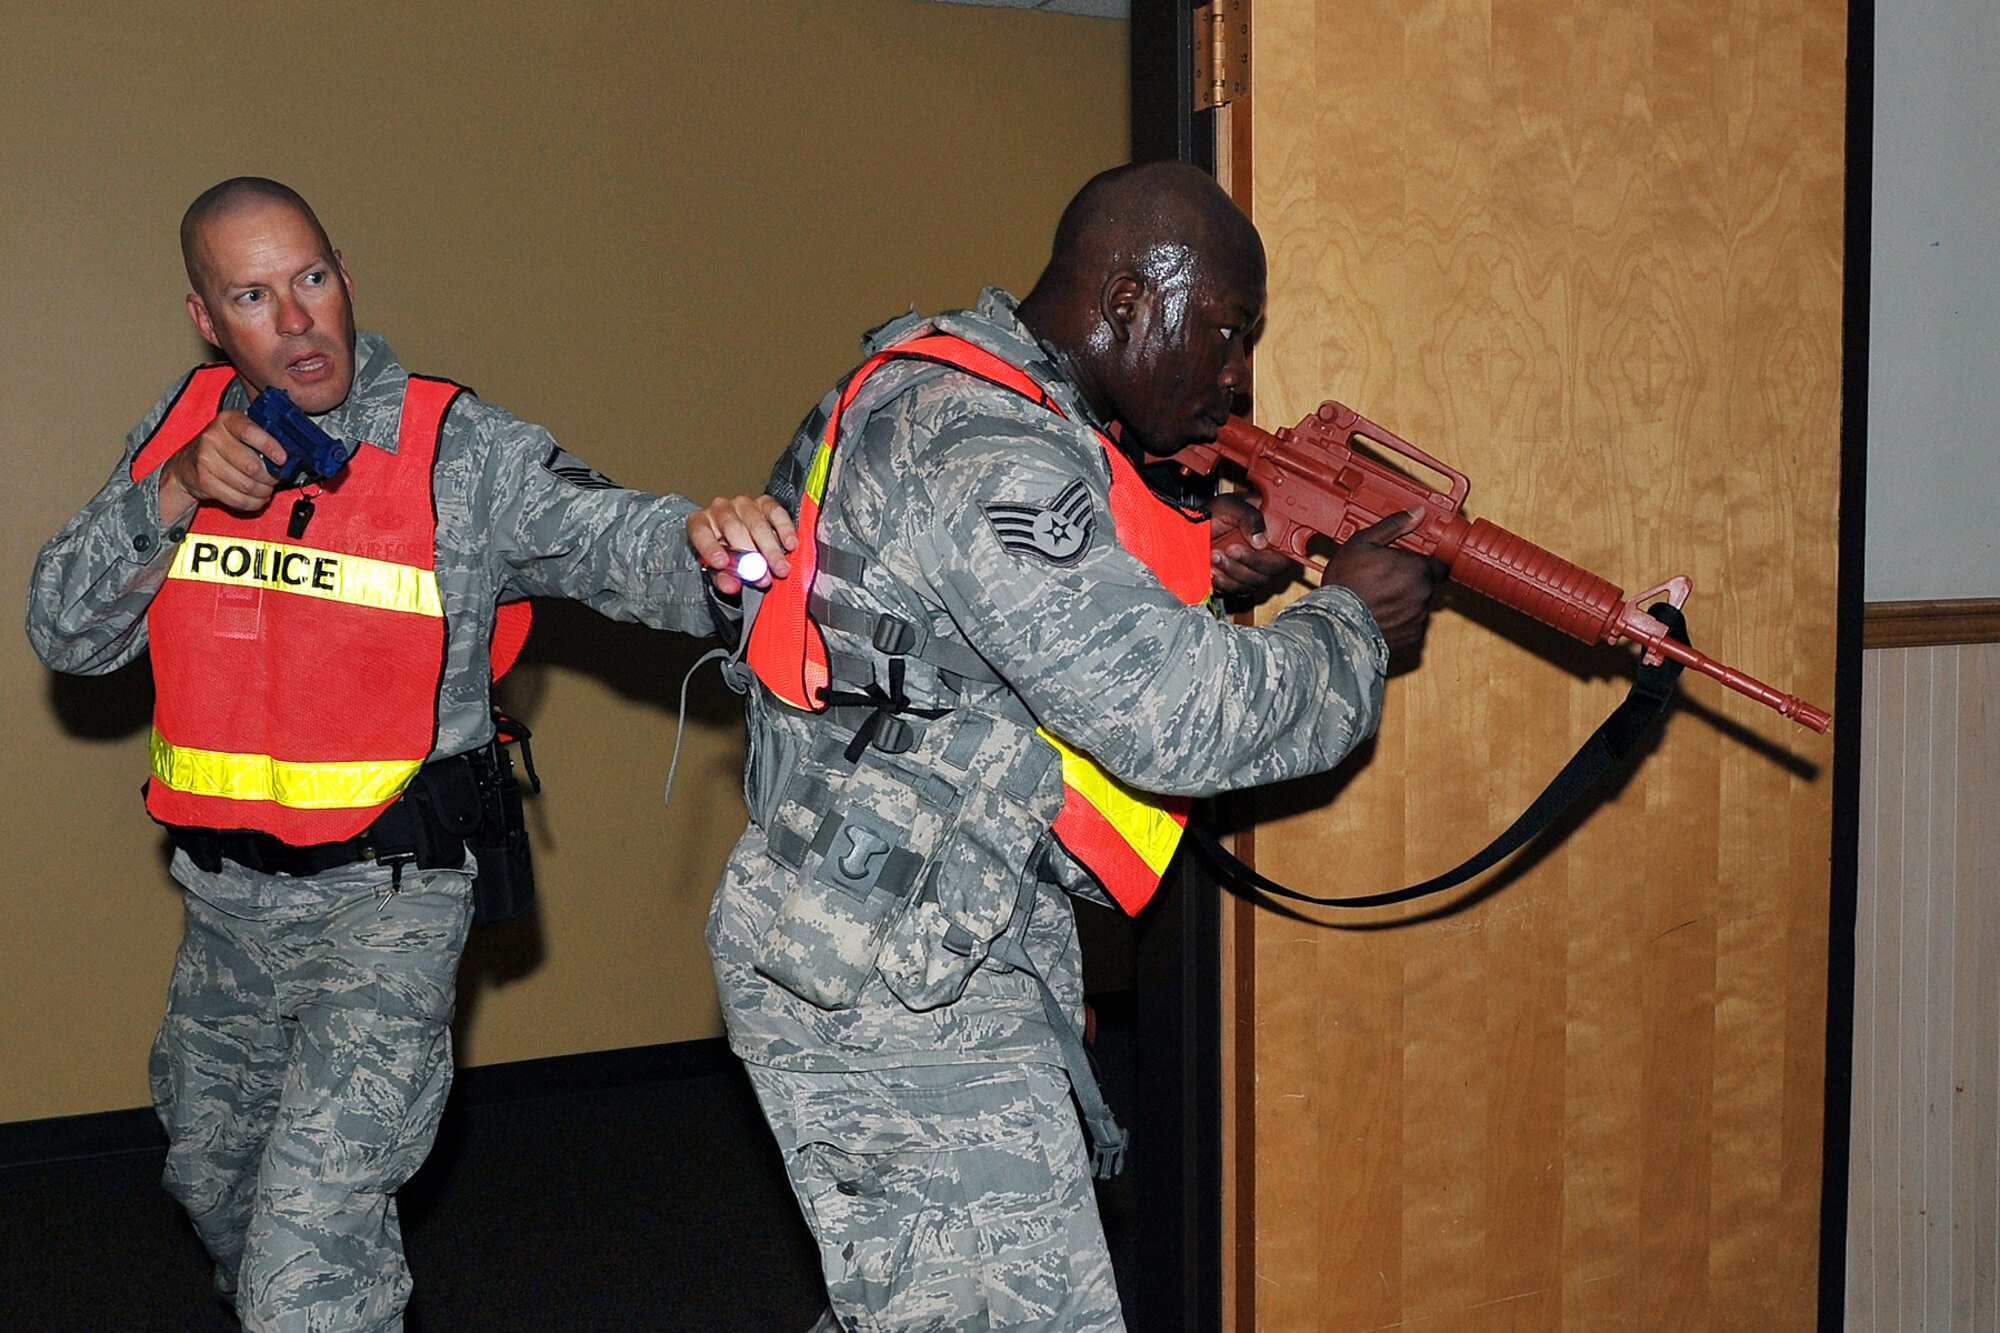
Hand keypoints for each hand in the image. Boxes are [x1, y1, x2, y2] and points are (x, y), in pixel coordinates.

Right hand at [158, 411, 284, 521]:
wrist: (187, 464)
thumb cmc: (221, 447)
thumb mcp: (238, 432)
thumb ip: (261, 438)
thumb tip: (289, 455)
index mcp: (227, 420)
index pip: (250, 432)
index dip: (270, 447)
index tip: (283, 459)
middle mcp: (213, 437)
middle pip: (252, 465)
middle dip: (270, 477)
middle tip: (275, 479)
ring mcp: (206, 460)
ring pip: (247, 485)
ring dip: (263, 492)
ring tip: (265, 489)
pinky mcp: (204, 481)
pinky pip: (237, 499)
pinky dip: (252, 503)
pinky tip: (256, 498)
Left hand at [687, 494, 796, 595]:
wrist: (739, 540)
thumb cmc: (725, 554)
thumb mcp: (719, 570)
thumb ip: (723, 578)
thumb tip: (731, 586)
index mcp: (700, 524)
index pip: (701, 533)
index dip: (710, 547)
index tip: (722, 563)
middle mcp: (719, 509)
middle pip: (734, 528)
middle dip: (749, 555)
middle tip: (761, 575)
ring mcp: (743, 504)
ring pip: (757, 523)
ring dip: (771, 549)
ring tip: (780, 568)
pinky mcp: (764, 502)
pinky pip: (775, 512)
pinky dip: (784, 529)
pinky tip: (790, 544)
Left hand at [1208, 492, 1297, 597]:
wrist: (1190, 528)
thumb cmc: (1213, 513)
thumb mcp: (1230, 505)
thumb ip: (1249, 517)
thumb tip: (1261, 539)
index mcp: (1273, 531)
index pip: (1288, 551)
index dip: (1277, 555)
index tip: (1258, 547)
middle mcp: (1266, 553)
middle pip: (1271, 571)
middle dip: (1248, 563)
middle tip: (1229, 550)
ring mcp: (1253, 569)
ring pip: (1254, 583)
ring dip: (1232, 572)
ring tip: (1215, 555)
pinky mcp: (1237, 581)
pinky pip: (1237, 591)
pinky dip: (1223, 583)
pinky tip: (1212, 570)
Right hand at [1321, 509, 1438, 652]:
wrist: (1335, 624)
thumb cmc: (1345, 584)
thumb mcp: (1363, 543)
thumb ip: (1394, 525)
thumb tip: (1417, 512)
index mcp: (1416, 567)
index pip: (1438, 563)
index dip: (1422, 562)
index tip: (1408, 563)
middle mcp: (1423, 592)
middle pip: (1427, 583)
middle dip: (1411, 580)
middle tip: (1386, 579)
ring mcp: (1420, 616)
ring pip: (1420, 603)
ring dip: (1407, 600)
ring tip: (1380, 598)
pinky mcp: (1413, 636)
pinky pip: (1414, 624)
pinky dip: (1403, 620)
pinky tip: (1382, 614)